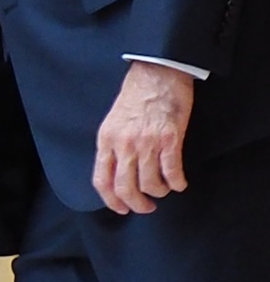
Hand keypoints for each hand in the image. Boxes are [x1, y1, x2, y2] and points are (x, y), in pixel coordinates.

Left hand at [93, 60, 193, 213]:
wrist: (156, 72)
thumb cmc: (136, 95)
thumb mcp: (114, 121)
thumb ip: (114, 146)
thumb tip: (117, 175)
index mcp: (106, 138)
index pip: (101, 179)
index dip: (111, 201)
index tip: (122, 209)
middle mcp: (124, 143)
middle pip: (125, 188)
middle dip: (137, 205)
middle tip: (147, 206)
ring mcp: (147, 142)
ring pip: (151, 185)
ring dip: (160, 192)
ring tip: (163, 186)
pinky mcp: (170, 140)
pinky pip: (173, 173)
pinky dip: (177, 183)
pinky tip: (179, 181)